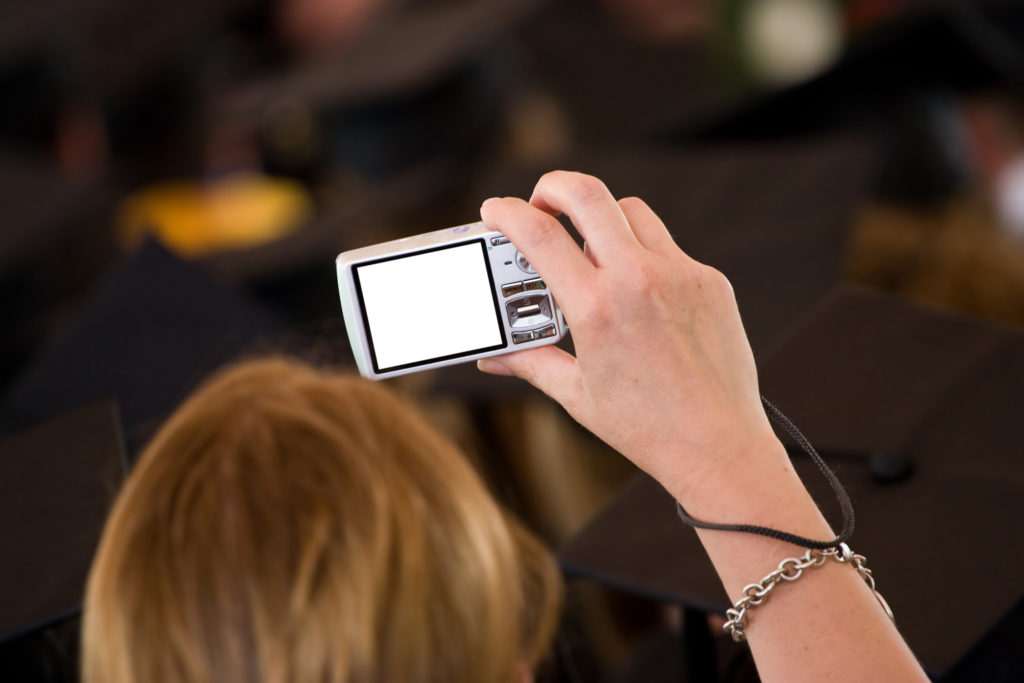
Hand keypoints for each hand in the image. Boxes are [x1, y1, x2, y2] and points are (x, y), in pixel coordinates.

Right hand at [478, 171, 779, 498]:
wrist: (719, 446)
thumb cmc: (646, 428)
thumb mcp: (576, 395)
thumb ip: (529, 362)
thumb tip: (491, 357)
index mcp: (596, 309)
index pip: (539, 234)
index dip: (507, 212)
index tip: (494, 210)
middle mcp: (639, 280)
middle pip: (586, 192)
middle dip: (552, 186)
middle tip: (539, 203)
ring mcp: (680, 275)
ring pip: (631, 210)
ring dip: (601, 217)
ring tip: (588, 247)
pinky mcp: (711, 281)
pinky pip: (668, 247)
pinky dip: (643, 254)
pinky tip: (637, 290)